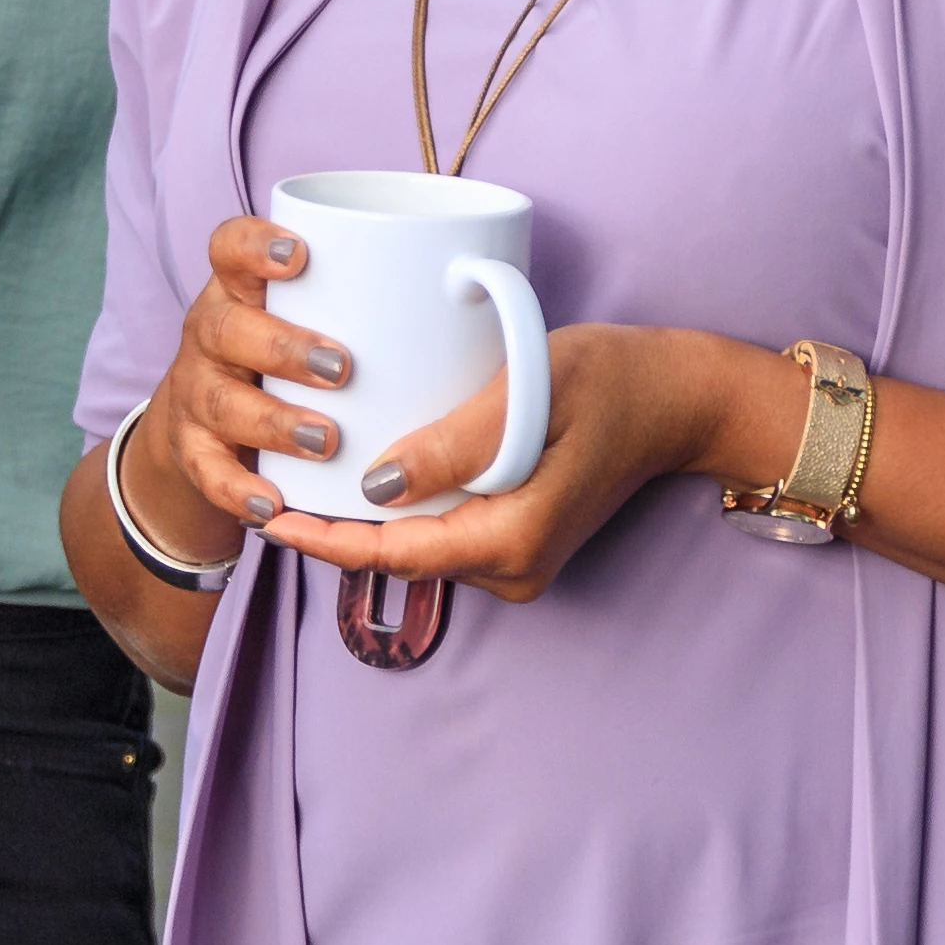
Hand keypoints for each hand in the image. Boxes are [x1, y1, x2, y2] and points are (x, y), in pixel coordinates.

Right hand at [129, 207, 349, 553]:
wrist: (215, 423)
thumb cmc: (296, 354)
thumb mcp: (320, 317)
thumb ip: (376, 302)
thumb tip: (481, 282)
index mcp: (241, 288)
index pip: (228, 247)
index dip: (255, 246)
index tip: (301, 255)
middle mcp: (210, 333)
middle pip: (226, 328)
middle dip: (281, 347)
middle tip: (341, 368)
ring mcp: (197, 392)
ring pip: (220, 401)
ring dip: (273, 421)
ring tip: (326, 440)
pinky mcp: (194, 449)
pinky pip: (208, 472)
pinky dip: (238, 489)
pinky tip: (273, 504)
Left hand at [258, 321, 787, 611]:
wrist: (677, 397)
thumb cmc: (611, 378)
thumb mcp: (531, 392)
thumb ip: (455, 443)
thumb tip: (375, 489)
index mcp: (512, 538)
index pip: (395, 554)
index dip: (325, 538)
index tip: (269, 514)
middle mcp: (514, 566)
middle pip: (400, 557)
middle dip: (334, 530)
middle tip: (267, 488)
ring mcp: (521, 561)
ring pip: (420, 547)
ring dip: (367, 521)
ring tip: (303, 479)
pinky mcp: (522, 542)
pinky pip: (445, 534)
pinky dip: (404, 511)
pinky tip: (367, 477)